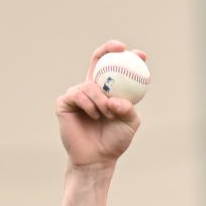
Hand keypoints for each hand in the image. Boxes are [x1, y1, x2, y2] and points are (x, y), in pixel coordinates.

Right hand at [56, 41, 144, 169]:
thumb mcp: (130, 122)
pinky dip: (89, 105)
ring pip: (90, 85)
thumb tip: (115, 99)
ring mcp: (77, 93)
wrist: (98, 157)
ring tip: (107, 115)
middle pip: (98, 60)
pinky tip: (94, 115)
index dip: (127, 57)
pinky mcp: (64, 102)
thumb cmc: (115, 139)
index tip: (141, 55)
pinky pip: (78, 95)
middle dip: (109, 48)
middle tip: (121, 49)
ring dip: (102, 100)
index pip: (116, 68)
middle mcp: (92, 88)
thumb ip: (128, 108)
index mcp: (109, 90)